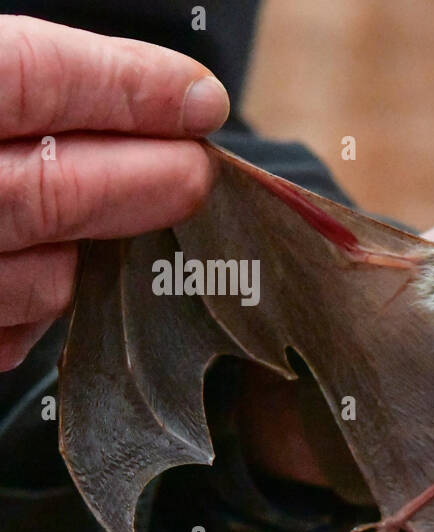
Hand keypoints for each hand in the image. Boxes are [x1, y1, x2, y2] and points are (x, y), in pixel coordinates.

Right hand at [0, 15, 229, 369]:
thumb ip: (26, 84)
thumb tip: (158, 95)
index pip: (29, 80)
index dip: (126, 88)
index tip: (199, 100)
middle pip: (47, 193)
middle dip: (144, 182)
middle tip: (198, 173)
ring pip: (38, 281)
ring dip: (95, 253)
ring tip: (118, 221)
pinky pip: (8, 335)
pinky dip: (38, 307)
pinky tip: (51, 272)